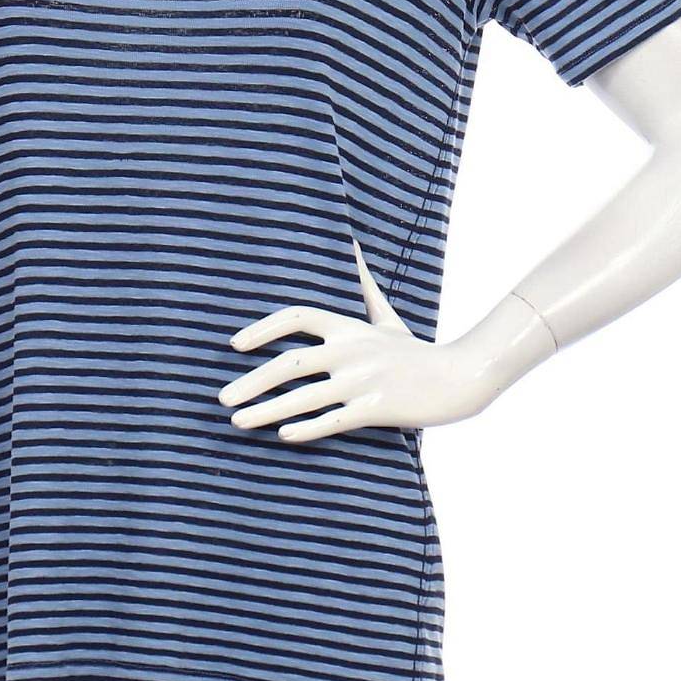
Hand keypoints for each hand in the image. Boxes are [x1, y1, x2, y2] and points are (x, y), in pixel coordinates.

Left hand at [218, 241, 551, 442]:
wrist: (459, 378)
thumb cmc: (415, 352)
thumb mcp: (387, 318)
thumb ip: (366, 287)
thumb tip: (353, 245)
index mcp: (349, 327)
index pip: (295, 317)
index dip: (261, 329)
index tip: (234, 345)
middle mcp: (351, 350)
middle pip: (290, 362)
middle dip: (251, 381)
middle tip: (222, 398)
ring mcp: (364, 381)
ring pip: (304, 396)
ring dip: (266, 410)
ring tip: (237, 422)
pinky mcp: (377, 409)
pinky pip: (333, 420)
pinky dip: (307, 428)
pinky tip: (283, 436)